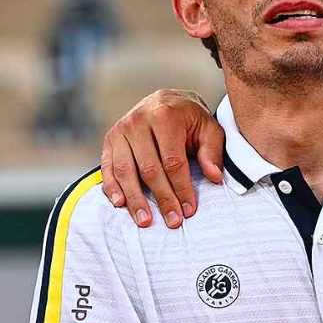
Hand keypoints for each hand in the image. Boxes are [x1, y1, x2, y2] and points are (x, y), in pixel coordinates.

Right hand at [100, 89, 225, 227]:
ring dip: (135, 199)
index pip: (173, 161)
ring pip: (126, 171)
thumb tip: (214, 177)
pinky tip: (120, 204)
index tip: (189, 210)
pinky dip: (112, 187)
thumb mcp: (209, 129)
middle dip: (162, 198)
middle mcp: (139, 121)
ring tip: (146, 221)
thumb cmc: (190, 119)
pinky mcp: (110, 139)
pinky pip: (108, 167)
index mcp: (165, 116)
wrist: (167, 101)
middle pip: (150, 169)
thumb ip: (212, 152)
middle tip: (173, 221)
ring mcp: (121, 130)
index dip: (181, 188)